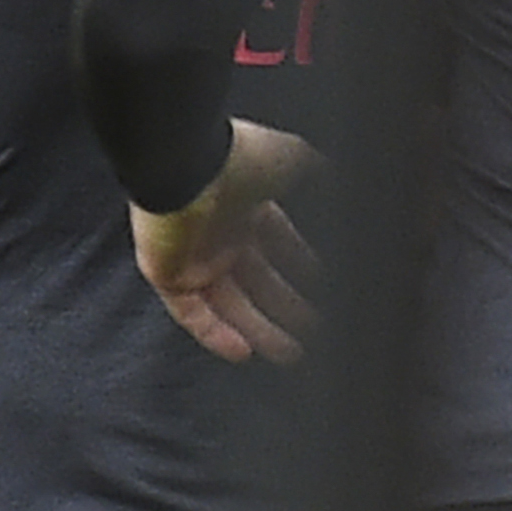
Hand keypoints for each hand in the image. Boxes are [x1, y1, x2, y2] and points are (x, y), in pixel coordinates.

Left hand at [131, 118, 321, 363]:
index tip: (324, 281)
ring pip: (228, 305)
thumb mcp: (294, 160)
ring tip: (290, 353)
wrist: (187, 164)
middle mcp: (222, 234)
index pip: (279, 241)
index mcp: (249, 206)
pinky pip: (192, 315)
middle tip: (315, 328)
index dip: (301, 262)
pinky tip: (244, 352)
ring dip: (259, 330)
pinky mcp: (168, 276)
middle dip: (287, 305)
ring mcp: (193, 258)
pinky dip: (216, 334)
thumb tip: (343, 176)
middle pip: (257, 281)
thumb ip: (316, 172)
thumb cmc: (238, 157)